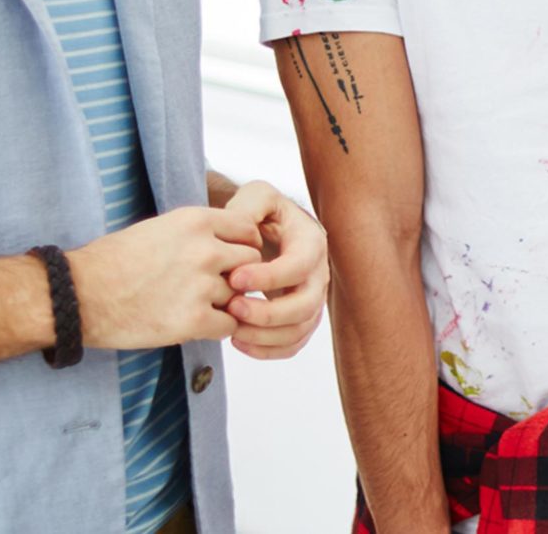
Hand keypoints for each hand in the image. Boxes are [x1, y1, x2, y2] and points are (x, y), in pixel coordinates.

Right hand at [69, 206, 263, 349]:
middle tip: (217, 286)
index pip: (248, 228)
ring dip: (225, 303)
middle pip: (251, 262)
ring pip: (240, 296)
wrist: (77, 295)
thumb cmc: (110, 262)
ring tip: (195, 306)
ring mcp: (202, 285)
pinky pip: (230, 325)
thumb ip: (197, 233)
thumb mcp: (158, 228)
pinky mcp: (194, 320)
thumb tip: (227, 242)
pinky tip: (195, 324)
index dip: (245, 244)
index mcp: (195, 221)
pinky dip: (218, 328)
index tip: (234, 257)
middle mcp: (204, 250)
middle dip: (239, 274)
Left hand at [218, 180, 331, 360]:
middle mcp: (317, 273)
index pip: (300, 265)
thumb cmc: (257, 213)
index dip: (269, 276)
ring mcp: (311, 298)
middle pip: (306, 305)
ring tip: (230, 328)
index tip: (235, 277)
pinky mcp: (299, 318)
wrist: (261, 230)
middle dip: (268, 313)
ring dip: (265, 336)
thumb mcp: (254, 197)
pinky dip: (267, 350)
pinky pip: (292, 344)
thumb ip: (249, 207)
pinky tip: (238, 341)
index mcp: (310, 242)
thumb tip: (245, 235)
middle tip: (232, 307)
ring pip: (299, 329)